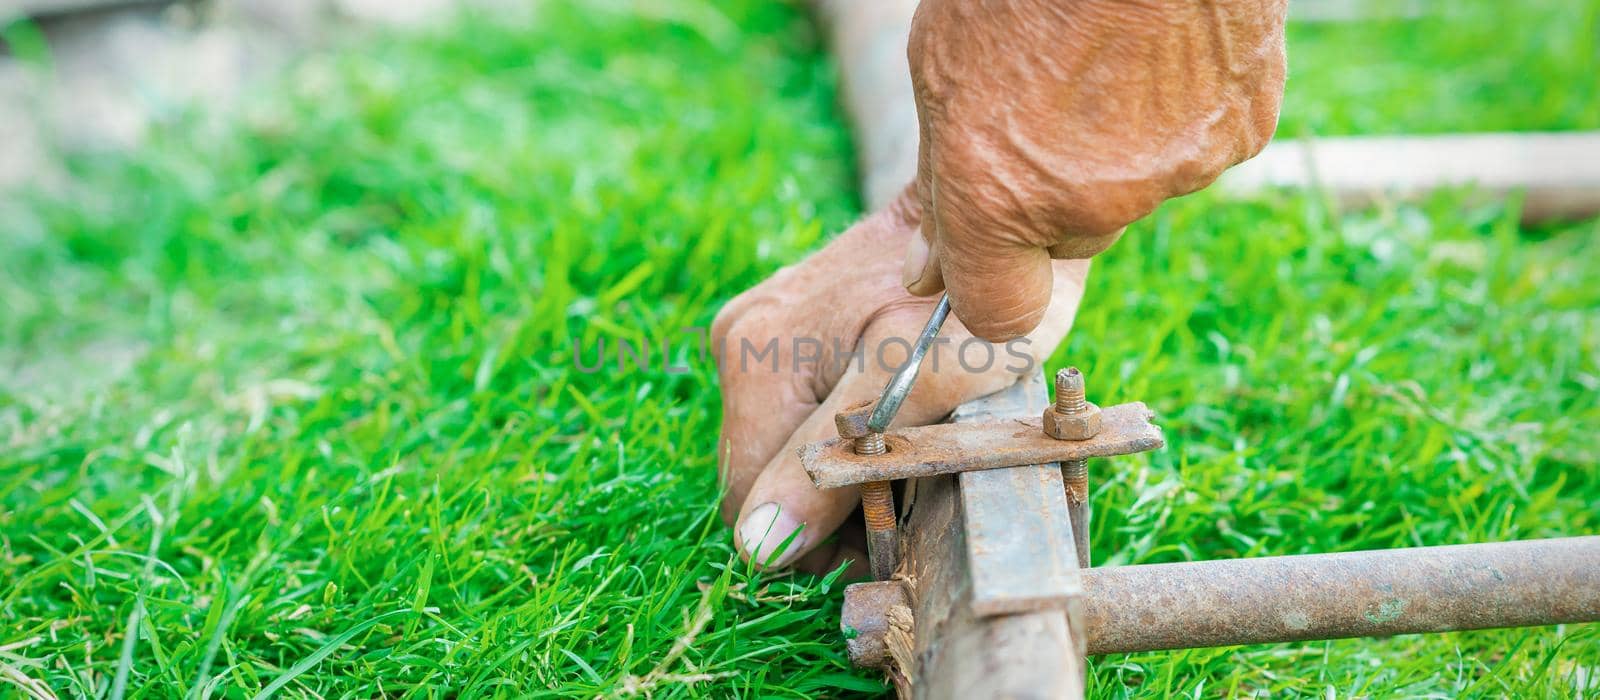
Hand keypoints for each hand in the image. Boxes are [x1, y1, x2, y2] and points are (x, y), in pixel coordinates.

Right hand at [713, 189, 1087, 571]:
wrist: (993, 207)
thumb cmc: (974, 297)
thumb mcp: (920, 384)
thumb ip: (836, 457)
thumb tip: (761, 545)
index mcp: (756, 360)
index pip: (757, 505)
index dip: (825, 534)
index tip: (899, 506)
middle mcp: (740, 342)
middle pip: (764, 478)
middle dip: (834, 497)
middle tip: (915, 469)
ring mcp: (757, 330)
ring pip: (780, 450)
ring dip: (841, 466)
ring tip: (911, 434)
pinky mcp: (781, 327)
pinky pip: (795, 413)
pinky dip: (841, 431)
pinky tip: (894, 408)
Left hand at [903, 0, 1286, 339]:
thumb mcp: (942, 67)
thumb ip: (942, 181)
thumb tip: (928, 270)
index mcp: (996, 189)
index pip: (998, 312)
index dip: (989, 284)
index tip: (982, 253)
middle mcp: (1088, 200)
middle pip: (1066, 242)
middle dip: (1050, 197)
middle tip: (1045, 105)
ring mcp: (1173, 173)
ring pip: (1133, 193)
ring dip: (1116, 151)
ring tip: (1105, 56)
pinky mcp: (1239, 135)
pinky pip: (1194, 152)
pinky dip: (1177, 117)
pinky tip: (1161, 50)